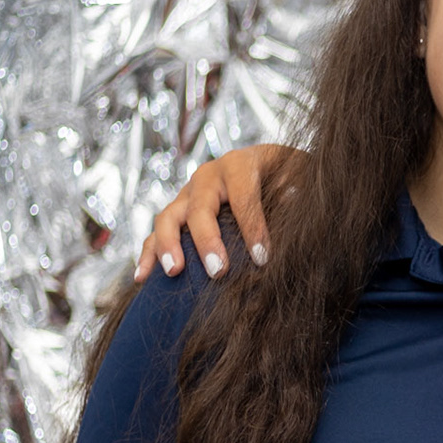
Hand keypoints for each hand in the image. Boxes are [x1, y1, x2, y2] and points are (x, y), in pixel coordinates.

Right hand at [134, 144, 288, 280]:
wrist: (272, 168)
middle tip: (219, 271)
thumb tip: (294, 199)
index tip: (262, 259)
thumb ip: (298, 188)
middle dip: (207, 240)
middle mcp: (208, 176)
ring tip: (174, 272)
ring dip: (168, 245)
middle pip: (199, 207)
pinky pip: (155, 234)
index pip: (243, 196)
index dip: (252, 227)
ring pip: (168, 217)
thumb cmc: (289, 175)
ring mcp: (188, 195)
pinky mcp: (177, 214)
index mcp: (241, 164)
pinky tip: (142, 278)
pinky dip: (148, 254)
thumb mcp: (300, 174)